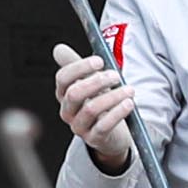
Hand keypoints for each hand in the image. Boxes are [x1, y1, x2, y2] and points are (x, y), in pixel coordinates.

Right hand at [56, 45, 139, 167]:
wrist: (111, 133)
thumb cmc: (99, 103)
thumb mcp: (88, 82)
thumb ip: (76, 65)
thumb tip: (59, 48)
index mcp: (64, 94)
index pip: (63, 78)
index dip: (80, 68)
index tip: (99, 61)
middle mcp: (68, 111)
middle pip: (74, 94)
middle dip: (97, 82)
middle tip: (115, 76)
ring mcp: (79, 127)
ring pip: (91, 109)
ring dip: (112, 96)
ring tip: (129, 90)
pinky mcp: (94, 139)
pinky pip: (103, 126)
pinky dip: (117, 113)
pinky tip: (129, 104)